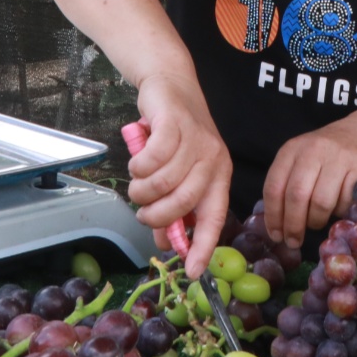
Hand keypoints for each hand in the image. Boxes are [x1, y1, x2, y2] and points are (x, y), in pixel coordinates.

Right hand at [126, 73, 231, 277]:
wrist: (171, 84)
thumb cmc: (175, 133)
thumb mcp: (179, 171)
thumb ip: (173, 205)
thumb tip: (164, 241)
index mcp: (219, 175)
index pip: (214, 218)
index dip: (203, 247)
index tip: (192, 272)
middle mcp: (213, 160)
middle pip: (182, 204)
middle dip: (155, 216)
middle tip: (143, 211)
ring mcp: (196, 141)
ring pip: (163, 183)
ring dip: (141, 190)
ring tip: (137, 183)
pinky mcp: (176, 125)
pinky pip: (151, 160)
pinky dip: (138, 166)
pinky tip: (137, 162)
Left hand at [262, 116, 356, 248]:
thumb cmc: (326, 155)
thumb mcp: (301, 160)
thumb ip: (287, 185)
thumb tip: (277, 226)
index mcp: (291, 150)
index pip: (273, 187)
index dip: (273, 216)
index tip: (276, 235)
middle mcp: (313, 150)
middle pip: (296, 196)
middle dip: (293, 225)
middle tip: (294, 240)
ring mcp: (338, 157)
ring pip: (321, 202)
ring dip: (317, 221)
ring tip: (317, 222)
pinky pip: (346, 201)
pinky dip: (339, 213)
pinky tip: (337, 210)